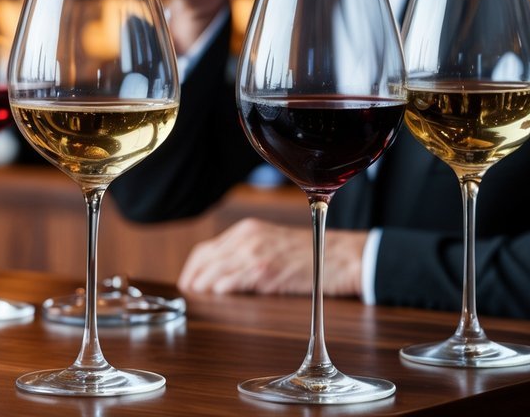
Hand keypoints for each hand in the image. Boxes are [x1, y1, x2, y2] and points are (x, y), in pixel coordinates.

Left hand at [177, 218, 367, 296]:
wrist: (341, 256)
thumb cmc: (309, 254)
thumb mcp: (272, 245)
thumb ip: (247, 254)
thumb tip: (221, 276)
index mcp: (247, 230)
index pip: (206, 249)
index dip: (193, 268)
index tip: (189, 282)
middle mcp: (247, 237)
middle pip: (205, 259)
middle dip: (193, 279)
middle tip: (188, 294)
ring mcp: (256, 252)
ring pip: (215, 271)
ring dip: (204, 287)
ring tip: (200, 299)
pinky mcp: (266, 269)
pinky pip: (233, 281)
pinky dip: (222, 290)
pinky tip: (220, 297)